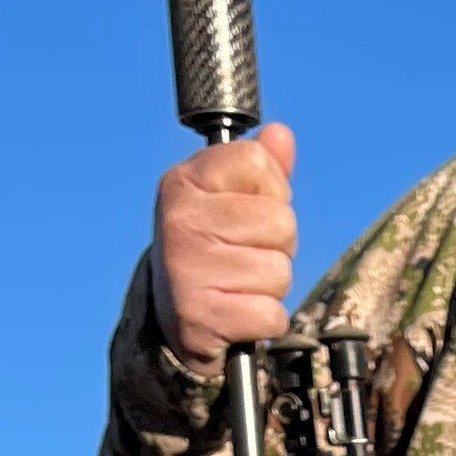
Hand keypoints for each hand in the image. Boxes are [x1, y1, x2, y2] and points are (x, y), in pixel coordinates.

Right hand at [150, 123, 297, 372]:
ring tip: (239, 285)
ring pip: (280, 271)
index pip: (258, 161)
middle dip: (277, 245)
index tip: (250, 210)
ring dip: (271, 285)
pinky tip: (238, 313)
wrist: (173, 317)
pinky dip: (265, 321)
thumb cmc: (210, 249)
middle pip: (281, 222)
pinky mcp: (201, 315)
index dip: (271, 190)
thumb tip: (280, 135)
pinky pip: (272, 314)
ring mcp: (187, 268)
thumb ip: (259, 168)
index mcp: (184, 180)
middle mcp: (181, 219)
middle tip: (245, 255)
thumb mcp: (226, 199)